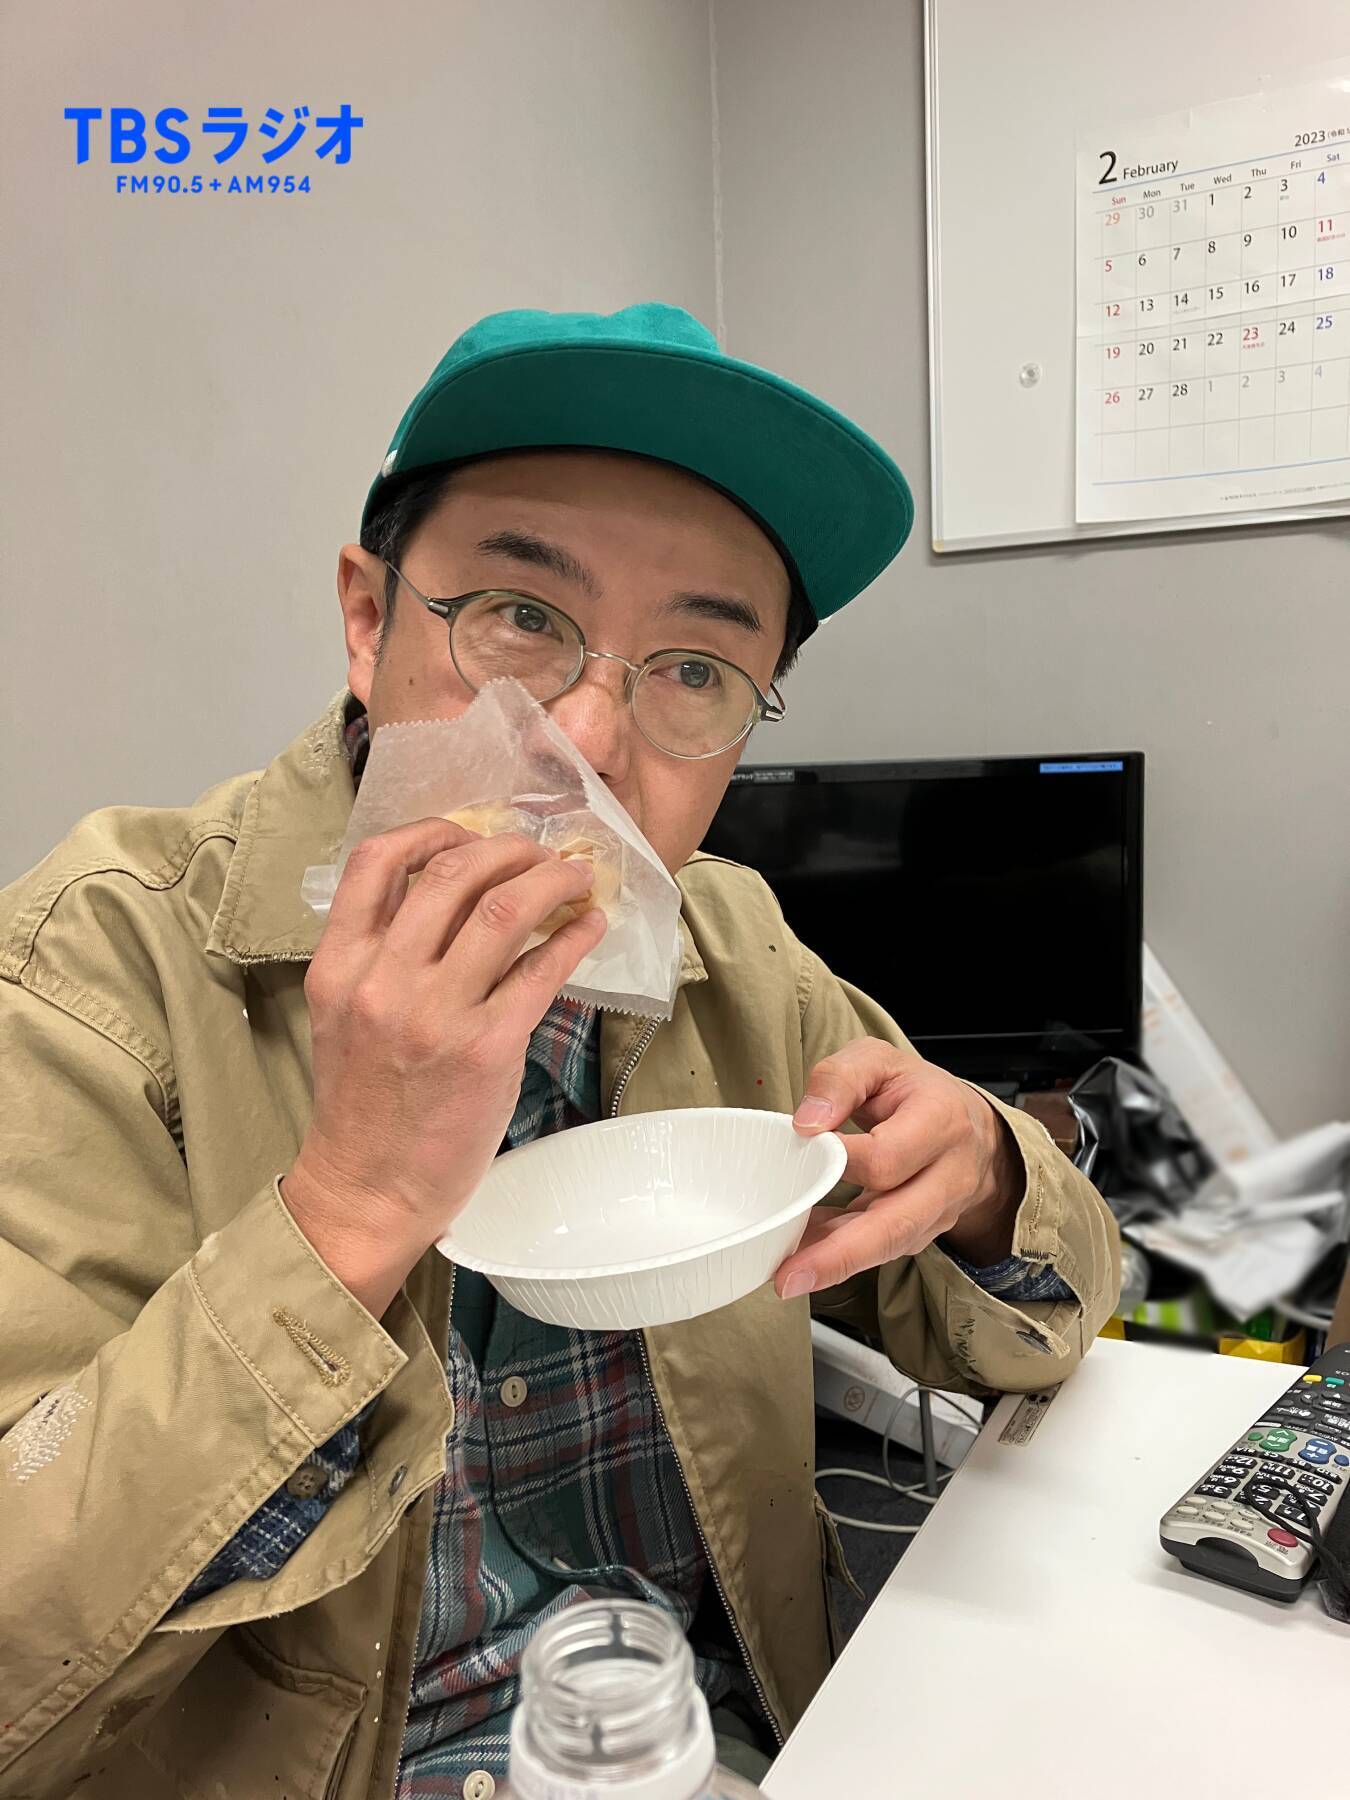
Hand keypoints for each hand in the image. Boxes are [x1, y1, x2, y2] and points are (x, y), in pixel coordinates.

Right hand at [281, 816, 606, 1317]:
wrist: (369, 1187)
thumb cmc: (365, 1104)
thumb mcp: (346, 1014)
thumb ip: (381, 954)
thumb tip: (455, 897)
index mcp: (340, 965)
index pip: (376, 862)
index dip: (432, 830)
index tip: (469, 831)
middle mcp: (382, 980)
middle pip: (453, 873)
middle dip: (509, 848)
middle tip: (539, 851)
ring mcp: (435, 1014)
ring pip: (503, 910)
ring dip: (550, 880)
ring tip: (574, 877)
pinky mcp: (487, 1049)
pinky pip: (540, 970)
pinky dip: (573, 937)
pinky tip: (589, 927)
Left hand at [774, 1040, 1022, 1299]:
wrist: (972, 1127)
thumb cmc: (917, 1092)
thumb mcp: (879, 1061)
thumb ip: (840, 1080)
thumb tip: (807, 1123)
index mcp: (941, 1122)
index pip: (887, 1156)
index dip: (840, 1159)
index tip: (799, 1151)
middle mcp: (949, 1175)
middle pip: (896, 1223)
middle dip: (840, 1254)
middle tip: (789, 1275)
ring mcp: (939, 1212)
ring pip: (888, 1246)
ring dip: (834, 1265)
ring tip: (786, 1276)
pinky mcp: (922, 1233)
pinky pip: (879, 1250)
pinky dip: (838, 1255)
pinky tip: (802, 1254)